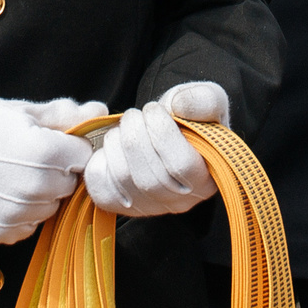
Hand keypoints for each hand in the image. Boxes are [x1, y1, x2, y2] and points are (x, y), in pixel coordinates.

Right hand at [0, 98, 94, 243]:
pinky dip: (21, 215)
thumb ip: (65, 114)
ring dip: (40, 195)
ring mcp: (19, 215)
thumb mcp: (19, 111)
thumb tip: (100, 112)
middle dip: (57, 171)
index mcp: (46, 152)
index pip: (85, 157)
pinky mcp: (1, 234)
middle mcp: (37, 188)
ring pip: (51, 207)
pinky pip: (28, 227)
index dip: (71, 148)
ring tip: (11, 175)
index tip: (54, 143)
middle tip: (28, 158)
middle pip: (70, 184)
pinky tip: (1, 195)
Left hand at [83, 80, 226, 217]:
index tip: (154, 109)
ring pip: (123, 179)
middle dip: (134, 135)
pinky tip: (112, 143)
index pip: (181, 165)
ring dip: (116, 142)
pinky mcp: (119, 205)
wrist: (166, 130)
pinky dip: (99, 159)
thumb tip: (178, 106)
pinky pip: (99, 186)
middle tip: (134, 114)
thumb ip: (205, 100)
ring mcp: (147, 207)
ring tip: (124, 126)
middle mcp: (179, 201)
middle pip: (149, 177)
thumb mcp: (209, 100)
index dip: (162, 132)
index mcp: (206, 179)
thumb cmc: (190, 117)